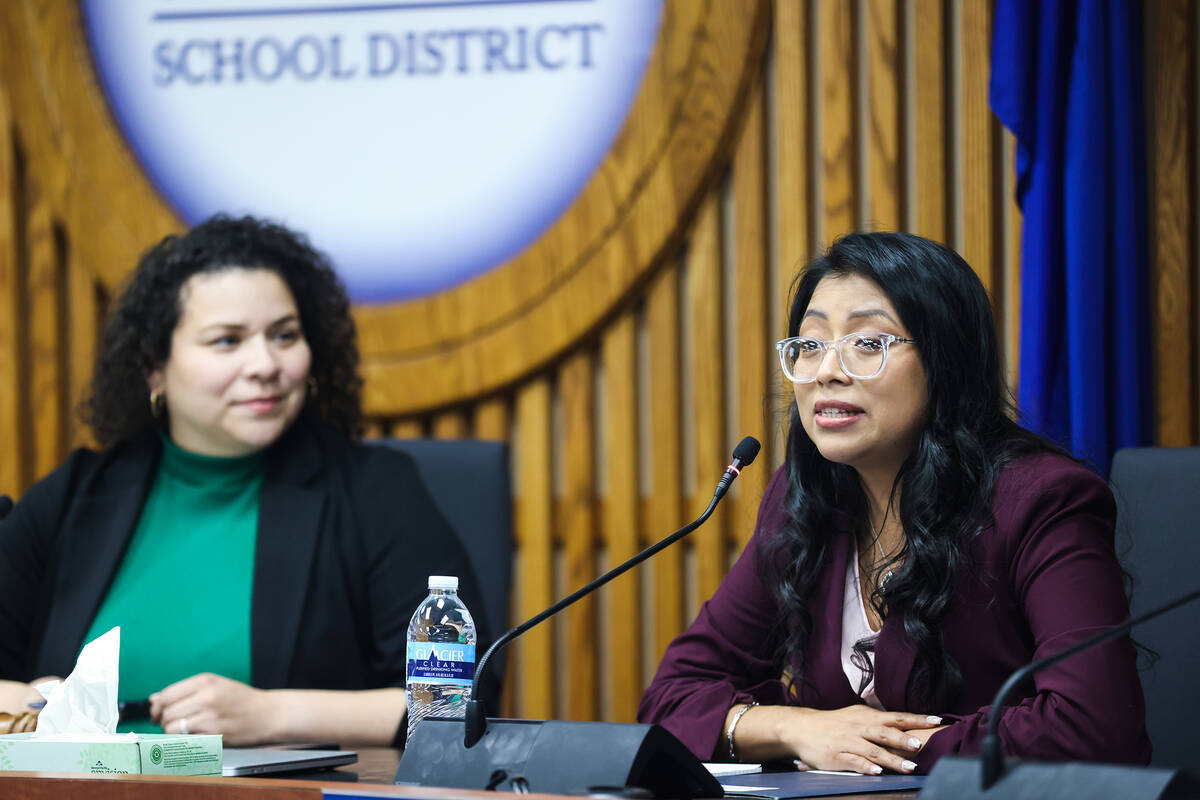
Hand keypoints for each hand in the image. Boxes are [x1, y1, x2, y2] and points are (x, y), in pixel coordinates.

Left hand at [150, 673, 279, 745]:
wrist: (269, 714)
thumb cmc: (241, 700)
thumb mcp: (215, 686)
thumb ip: (184, 691)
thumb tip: (153, 699)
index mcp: (205, 681)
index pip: (166, 695)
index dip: (156, 707)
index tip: (157, 714)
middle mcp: (206, 697)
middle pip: (166, 713)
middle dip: (164, 721)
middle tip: (172, 724)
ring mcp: (210, 717)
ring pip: (172, 728)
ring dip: (172, 733)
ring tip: (183, 731)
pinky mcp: (215, 735)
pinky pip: (185, 740)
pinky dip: (184, 741)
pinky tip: (194, 737)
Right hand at [780, 705, 942, 774]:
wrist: (801, 728)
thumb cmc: (833, 723)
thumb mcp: (855, 715)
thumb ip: (877, 719)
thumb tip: (903, 721)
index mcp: (866, 716)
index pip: (896, 716)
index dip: (916, 719)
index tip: (936, 720)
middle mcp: (859, 727)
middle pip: (886, 732)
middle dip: (904, 738)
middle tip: (921, 744)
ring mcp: (848, 742)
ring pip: (873, 750)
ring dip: (892, 759)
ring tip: (909, 767)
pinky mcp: (838, 756)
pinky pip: (854, 762)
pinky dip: (866, 767)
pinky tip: (877, 773)